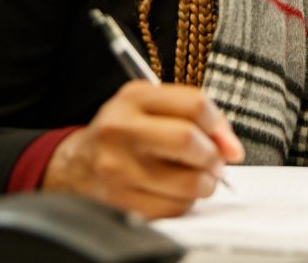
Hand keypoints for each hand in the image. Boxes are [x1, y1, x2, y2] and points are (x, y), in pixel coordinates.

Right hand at [42, 81, 244, 217]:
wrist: (76, 164)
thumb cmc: (124, 133)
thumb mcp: (150, 106)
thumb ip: (193, 115)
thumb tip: (231, 148)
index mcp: (134, 98)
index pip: (194, 104)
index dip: (219, 124)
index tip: (225, 139)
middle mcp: (122, 130)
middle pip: (189, 142)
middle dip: (213, 156)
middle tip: (215, 162)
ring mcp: (118, 168)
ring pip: (186, 182)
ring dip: (204, 184)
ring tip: (198, 178)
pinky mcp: (119, 200)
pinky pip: (172, 208)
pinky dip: (184, 203)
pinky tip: (176, 193)